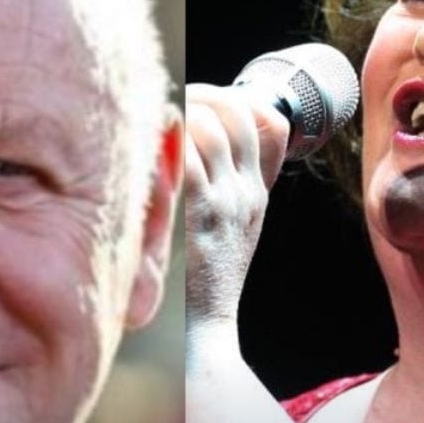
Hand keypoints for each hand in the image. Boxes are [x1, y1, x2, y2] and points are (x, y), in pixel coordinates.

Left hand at [182, 83, 288, 344]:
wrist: (211, 329)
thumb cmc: (207, 280)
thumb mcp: (232, 228)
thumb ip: (225, 188)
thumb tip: (195, 140)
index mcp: (258, 193)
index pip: (272, 123)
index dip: (237, 99)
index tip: (205, 100)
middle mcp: (249, 192)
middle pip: (238, 112)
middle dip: (202, 93)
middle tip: (172, 98)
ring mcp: (229, 202)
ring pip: (212, 127)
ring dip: (180, 113)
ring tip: (156, 119)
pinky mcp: (203, 216)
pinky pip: (189, 160)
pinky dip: (168, 143)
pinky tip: (150, 144)